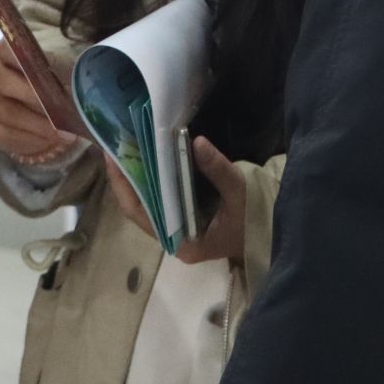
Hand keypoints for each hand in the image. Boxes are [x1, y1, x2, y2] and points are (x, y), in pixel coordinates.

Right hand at [0, 41, 70, 162]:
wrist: (49, 100)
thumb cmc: (56, 75)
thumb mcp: (63, 65)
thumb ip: (62, 68)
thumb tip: (72, 79)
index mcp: (6, 49)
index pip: (6, 48)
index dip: (24, 61)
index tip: (45, 73)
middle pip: (2, 82)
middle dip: (35, 99)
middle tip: (61, 112)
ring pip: (4, 113)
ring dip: (37, 126)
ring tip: (64, 133)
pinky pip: (2, 135)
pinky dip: (29, 140)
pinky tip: (50, 141)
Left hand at [101, 136, 249, 265]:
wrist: (270, 230)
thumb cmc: (254, 217)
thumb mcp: (238, 192)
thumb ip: (217, 169)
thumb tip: (196, 142)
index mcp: (182, 242)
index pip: (141, 213)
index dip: (125, 185)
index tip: (113, 157)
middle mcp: (173, 239)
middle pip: (138, 207)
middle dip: (126, 176)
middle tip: (116, 143)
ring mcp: (177, 230)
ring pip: (147, 202)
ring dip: (137, 176)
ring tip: (127, 145)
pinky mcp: (182, 218)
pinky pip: (159, 198)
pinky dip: (152, 177)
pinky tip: (148, 156)